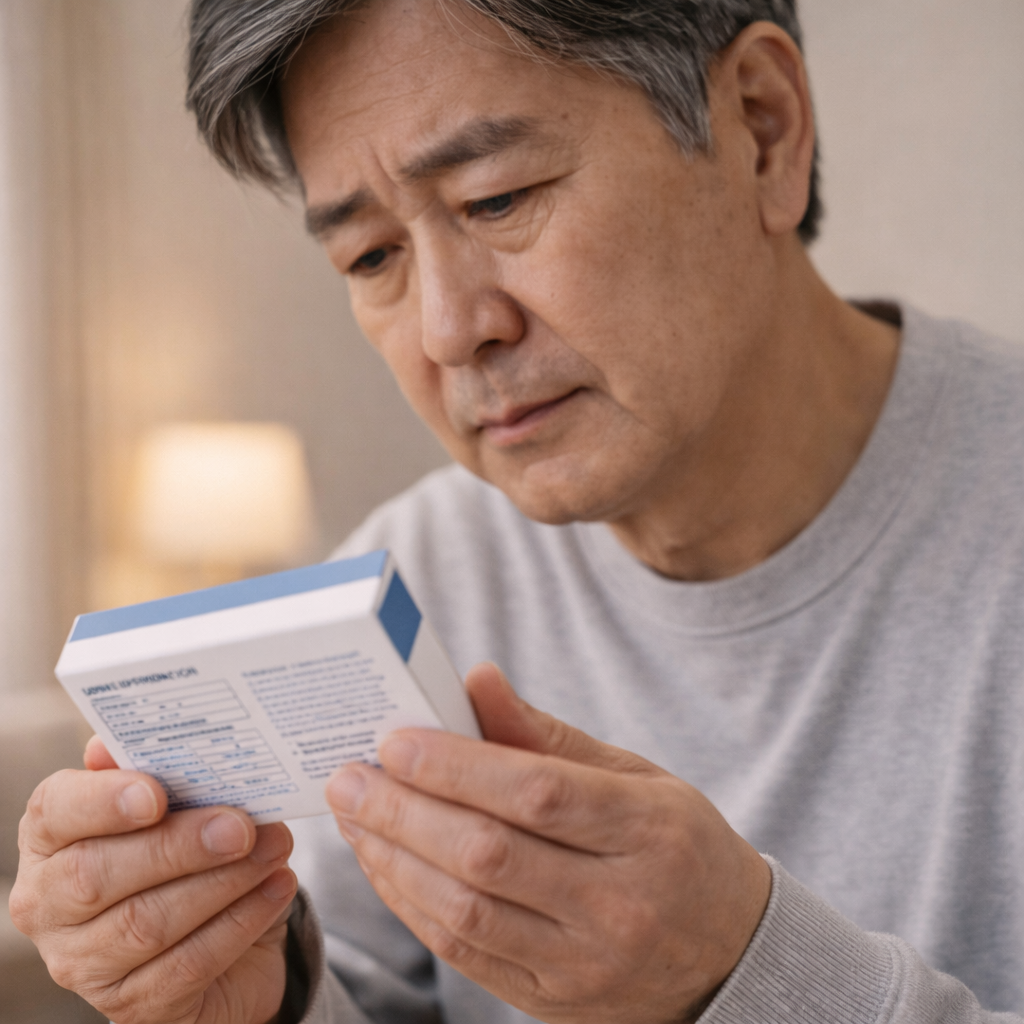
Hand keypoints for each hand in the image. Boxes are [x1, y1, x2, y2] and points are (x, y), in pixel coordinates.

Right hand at [9, 737, 297, 1023]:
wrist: (217, 938)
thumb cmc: (185, 851)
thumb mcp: (176, 806)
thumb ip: (156, 768)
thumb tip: (118, 739)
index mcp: (52, 836)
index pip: (56, 812)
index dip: (101, 803)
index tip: (156, 794)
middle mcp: (50, 903)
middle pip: (98, 876)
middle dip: (178, 846)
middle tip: (242, 825)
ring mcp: (85, 963)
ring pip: (146, 923)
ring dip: (223, 882)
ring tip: (274, 849)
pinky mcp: (134, 1006)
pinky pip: (187, 964)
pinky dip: (241, 921)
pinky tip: (278, 887)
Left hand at [325, 663, 770, 1023]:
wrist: (727, 954)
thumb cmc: (675, 844)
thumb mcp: (635, 776)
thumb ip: (547, 735)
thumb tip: (476, 681)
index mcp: (647, 830)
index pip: (537, 793)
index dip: (456, 766)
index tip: (395, 740)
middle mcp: (618, 903)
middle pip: (488, 855)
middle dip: (403, 812)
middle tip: (349, 778)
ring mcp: (585, 963)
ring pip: (466, 911)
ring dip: (394, 860)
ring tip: (355, 817)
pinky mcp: (552, 999)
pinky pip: (464, 953)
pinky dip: (412, 905)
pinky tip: (386, 864)